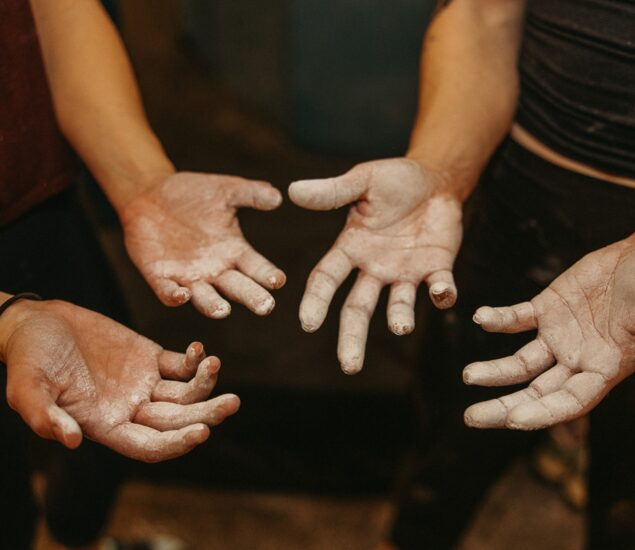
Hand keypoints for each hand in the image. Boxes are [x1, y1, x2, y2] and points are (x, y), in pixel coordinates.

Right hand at [0, 299, 239, 461]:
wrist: (37, 323)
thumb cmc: (27, 358)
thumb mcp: (27, 388)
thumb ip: (45, 416)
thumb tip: (72, 441)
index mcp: (106, 425)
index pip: (150, 447)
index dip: (175, 444)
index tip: (201, 433)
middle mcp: (131, 409)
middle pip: (177, 421)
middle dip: (206, 415)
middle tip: (232, 403)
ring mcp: (144, 383)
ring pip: (185, 394)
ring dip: (205, 384)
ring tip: (215, 364)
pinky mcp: (150, 357)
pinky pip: (180, 365)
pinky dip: (194, 361)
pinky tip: (200, 350)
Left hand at [121, 172, 285, 317]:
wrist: (151, 196)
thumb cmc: (193, 194)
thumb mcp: (225, 190)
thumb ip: (251, 193)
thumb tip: (278, 196)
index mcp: (235, 252)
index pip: (257, 268)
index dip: (267, 275)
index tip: (279, 280)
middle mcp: (217, 270)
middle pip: (238, 288)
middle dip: (252, 298)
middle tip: (265, 307)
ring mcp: (189, 277)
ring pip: (205, 298)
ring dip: (214, 306)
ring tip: (224, 311)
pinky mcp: (161, 277)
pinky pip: (168, 292)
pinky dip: (175, 297)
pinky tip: (182, 295)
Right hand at [289, 158, 462, 373]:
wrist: (436, 178)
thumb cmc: (395, 179)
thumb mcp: (363, 180)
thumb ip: (332, 191)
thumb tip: (292, 190)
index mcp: (350, 248)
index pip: (326, 279)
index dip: (316, 301)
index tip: (308, 323)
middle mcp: (374, 267)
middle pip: (357, 309)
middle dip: (352, 338)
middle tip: (349, 366)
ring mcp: (405, 272)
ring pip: (398, 306)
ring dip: (400, 318)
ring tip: (401, 327)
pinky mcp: (437, 269)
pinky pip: (439, 288)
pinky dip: (442, 294)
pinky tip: (442, 294)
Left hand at [464, 236, 634, 429]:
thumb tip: (619, 361)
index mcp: (604, 370)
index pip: (569, 402)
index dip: (542, 414)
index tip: (513, 422)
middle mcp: (577, 359)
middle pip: (536, 392)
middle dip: (504, 407)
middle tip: (471, 418)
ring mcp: (559, 335)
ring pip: (520, 363)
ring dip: (493, 372)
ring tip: (468, 376)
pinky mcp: (547, 308)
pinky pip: (516, 319)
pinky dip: (498, 320)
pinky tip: (480, 318)